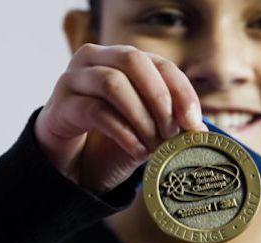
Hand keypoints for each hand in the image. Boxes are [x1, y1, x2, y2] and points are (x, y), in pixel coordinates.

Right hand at [34, 43, 207, 193]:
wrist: (71, 164)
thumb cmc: (110, 139)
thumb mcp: (146, 130)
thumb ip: (169, 124)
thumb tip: (199, 129)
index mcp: (121, 59)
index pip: (160, 63)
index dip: (181, 91)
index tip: (194, 123)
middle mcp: (95, 59)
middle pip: (132, 60)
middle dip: (159, 97)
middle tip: (172, 131)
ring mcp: (73, 79)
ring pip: (113, 83)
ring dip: (141, 117)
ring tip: (154, 144)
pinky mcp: (60, 106)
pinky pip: (95, 111)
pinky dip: (123, 132)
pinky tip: (137, 151)